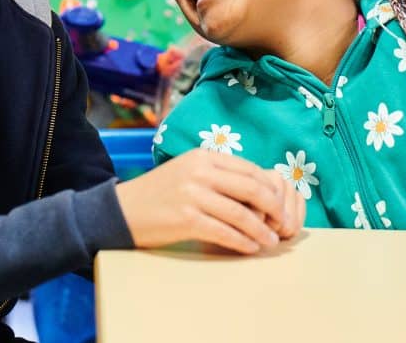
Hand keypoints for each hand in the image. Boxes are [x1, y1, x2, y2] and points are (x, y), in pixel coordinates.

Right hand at [115, 149, 304, 253]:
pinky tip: (250, 248)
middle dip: (273, 209)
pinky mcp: (186, 218)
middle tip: (283, 224)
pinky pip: (224, 231)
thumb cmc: (160, 194)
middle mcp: (200, 171)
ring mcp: (192, 194)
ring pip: (241, 213)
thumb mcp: (189, 172)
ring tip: (270, 241)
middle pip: (251, 188)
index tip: (281, 206)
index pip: (250, 170)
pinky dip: (242, 241)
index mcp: (204, 156)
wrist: (122, 210)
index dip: (271, 189)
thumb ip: (218, 176)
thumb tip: (258, 191)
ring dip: (261, 230)